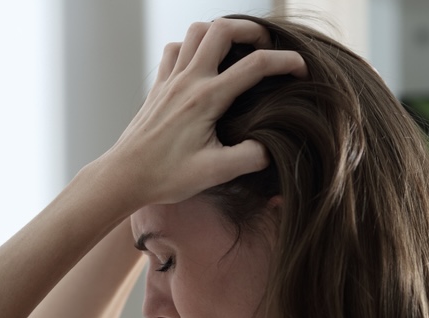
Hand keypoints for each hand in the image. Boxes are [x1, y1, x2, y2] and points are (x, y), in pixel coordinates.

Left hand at [102, 18, 306, 207]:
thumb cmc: (167, 176)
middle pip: (221, 29)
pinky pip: (174, 49)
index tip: (302, 70)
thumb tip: (271, 147)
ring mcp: (170, 80)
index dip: (285, 62)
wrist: (125, 176)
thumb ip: (250, 157)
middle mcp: (188, 81)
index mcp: (206, 98)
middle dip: (251, 30)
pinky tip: (202, 63)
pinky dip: (191, 46)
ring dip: (220, 32)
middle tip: (268, 46)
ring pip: (195, 32)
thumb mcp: (216, 172)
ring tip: (238, 48)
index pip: (255, 66)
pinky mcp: (159, 86)